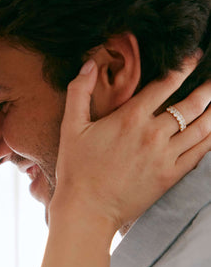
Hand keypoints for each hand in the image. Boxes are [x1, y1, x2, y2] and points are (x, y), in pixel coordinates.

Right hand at [52, 56, 210, 230]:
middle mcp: (153, 134)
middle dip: (207, 87)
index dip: (183, 67)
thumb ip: (79, 92)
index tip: (193, 57)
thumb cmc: (76, 169)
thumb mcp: (70, 128)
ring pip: (202, 126)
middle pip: (191, 103)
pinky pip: (200, 153)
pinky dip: (210, 138)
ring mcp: (165, 156)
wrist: (87, 209)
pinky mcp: (170, 176)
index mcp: (130, 118)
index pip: (166, 84)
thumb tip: (90, 63)